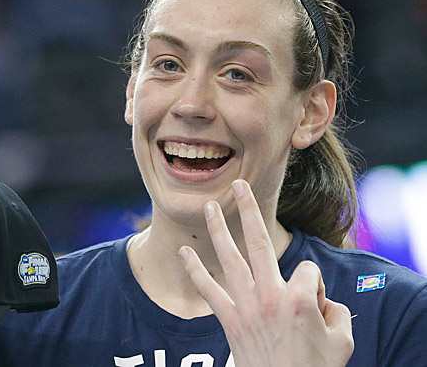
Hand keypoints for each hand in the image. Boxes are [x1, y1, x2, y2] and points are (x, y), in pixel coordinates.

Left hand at [179, 179, 353, 366]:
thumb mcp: (342, 341)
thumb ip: (337, 311)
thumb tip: (322, 300)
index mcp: (302, 298)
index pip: (309, 271)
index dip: (315, 287)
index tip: (314, 309)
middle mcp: (271, 296)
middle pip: (260, 242)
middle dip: (249, 210)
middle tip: (239, 185)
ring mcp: (247, 306)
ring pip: (231, 258)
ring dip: (218, 230)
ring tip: (209, 207)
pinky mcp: (230, 320)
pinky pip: (209, 290)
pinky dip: (195, 270)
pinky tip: (183, 252)